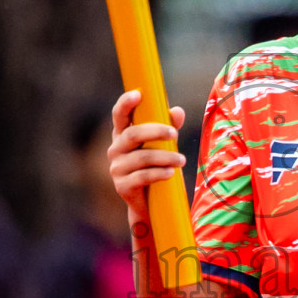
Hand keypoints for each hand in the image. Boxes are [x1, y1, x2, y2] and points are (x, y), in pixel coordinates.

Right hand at [107, 89, 185, 220]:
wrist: (149, 203)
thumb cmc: (156, 166)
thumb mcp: (164, 145)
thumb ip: (169, 126)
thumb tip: (177, 111)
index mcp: (123, 135)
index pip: (119, 115)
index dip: (125, 103)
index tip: (138, 94)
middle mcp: (115, 149)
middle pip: (132, 134)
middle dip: (155, 131)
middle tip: (174, 133)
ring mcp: (117, 168)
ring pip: (141, 157)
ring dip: (165, 157)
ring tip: (182, 160)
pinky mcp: (122, 186)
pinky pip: (142, 177)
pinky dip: (159, 173)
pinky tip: (171, 173)